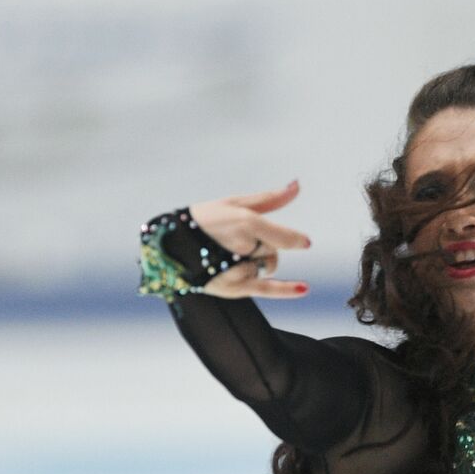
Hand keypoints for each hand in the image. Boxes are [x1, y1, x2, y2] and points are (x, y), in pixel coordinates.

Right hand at [190, 180, 312, 299]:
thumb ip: (270, 198)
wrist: (169, 246)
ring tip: (228, 254)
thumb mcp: (235, 203)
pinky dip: (287, 290)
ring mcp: (238, 268)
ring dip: (257, 261)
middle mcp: (243, 246)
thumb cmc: (204, 220)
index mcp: (244, 222)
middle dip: (260, 245)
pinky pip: (266, 288)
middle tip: (232, 240)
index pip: (282, 237)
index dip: (294, 239)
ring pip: (267, 266)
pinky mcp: (232, 287)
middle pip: (271, 250)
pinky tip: (304, 289)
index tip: (305, 243)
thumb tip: (297, 184)